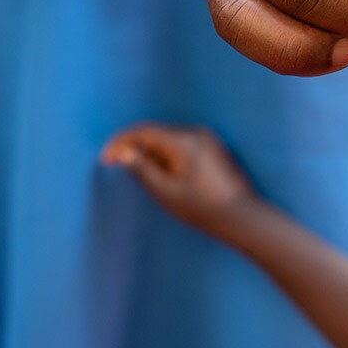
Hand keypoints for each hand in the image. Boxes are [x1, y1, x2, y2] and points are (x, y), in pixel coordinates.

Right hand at [102, 124, 257, 235]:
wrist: (241, 216)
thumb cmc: (202, 208)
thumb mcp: (165, 191)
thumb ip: (141, 168)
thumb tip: (122, 152)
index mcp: (183, 141)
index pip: (143, 131)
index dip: (120, 143)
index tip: (105, 160)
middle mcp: (197, 132)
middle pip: (155, 133)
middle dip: (135, 148)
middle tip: (120, 169)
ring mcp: (208, 138)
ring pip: (168, 138)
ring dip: (151, 152)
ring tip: (145, 177)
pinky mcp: (214, 147)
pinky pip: (182, 144)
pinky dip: (168, 154)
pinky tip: (165, 175)